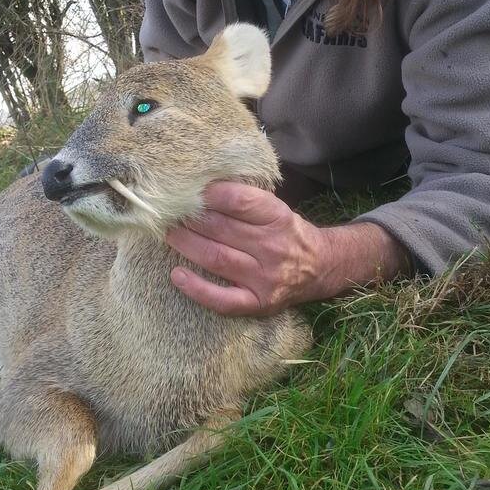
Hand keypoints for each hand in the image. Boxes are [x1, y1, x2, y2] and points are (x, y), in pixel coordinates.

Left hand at [165, 181, 328, 316]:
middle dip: (190, 219)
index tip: (189, 189)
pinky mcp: (258, 303)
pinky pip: (223, 300)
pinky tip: (177, 275)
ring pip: (217, 258)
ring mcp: (265, 277)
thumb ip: (246, 200)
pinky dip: (197, 289)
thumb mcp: (277, 209)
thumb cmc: (287, 234)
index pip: (239, 201)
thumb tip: (201, 186)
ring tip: (168, 234)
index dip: (210, 194)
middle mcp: (273, 247)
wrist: (321, 268)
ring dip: (187, 245)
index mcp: (278, 218)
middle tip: (168, 211)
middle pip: (222, 228)